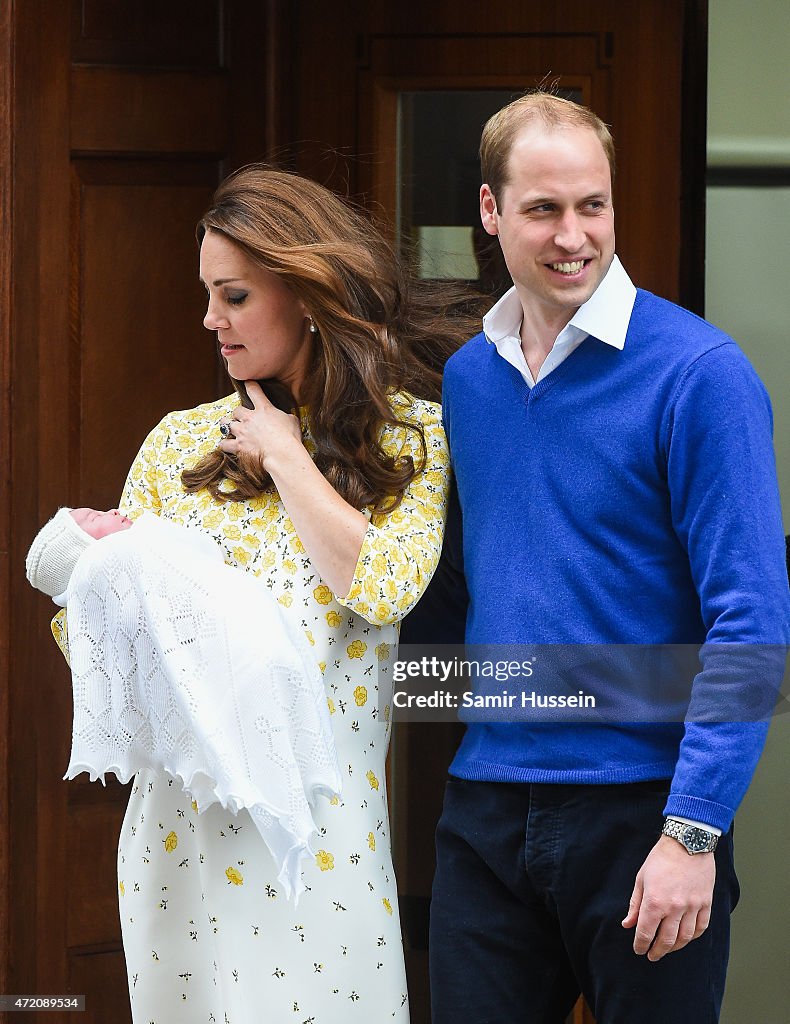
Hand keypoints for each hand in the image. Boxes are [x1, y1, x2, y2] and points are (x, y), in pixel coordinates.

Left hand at [219, 380, 301, 469]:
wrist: (282, 454)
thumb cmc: (290, 438)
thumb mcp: (292, 421)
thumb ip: (286, 416)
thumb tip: (286, 417)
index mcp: (264, 409)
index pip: (254, 391)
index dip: (250, 385)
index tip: (248, 383)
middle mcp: (249, 418)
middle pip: (236, 410)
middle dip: (238, 414)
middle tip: (242, 418)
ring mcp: (242, 432)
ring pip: (225, 423)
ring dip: (227, 425)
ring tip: (229, 428)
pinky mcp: (238, 446)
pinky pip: (224, 443)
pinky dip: (225, 444)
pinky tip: (227, 445)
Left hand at [621, 835, 714, 960]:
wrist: (687, 842)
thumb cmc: (661, 858)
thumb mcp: (641, 879)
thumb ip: (635, 904)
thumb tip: (628, 924)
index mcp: (655, 901)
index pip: (646, 933)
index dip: (641, 945)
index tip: (639, 950)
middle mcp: (674, 908)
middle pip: (666, 940)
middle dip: (657, 951)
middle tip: (652, 955)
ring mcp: (692, 906)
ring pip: (684, 938)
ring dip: (675, 947)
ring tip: (667, 948)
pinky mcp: (706, 903)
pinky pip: (700, 928)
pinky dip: (692, 937)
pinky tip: (685, 937)